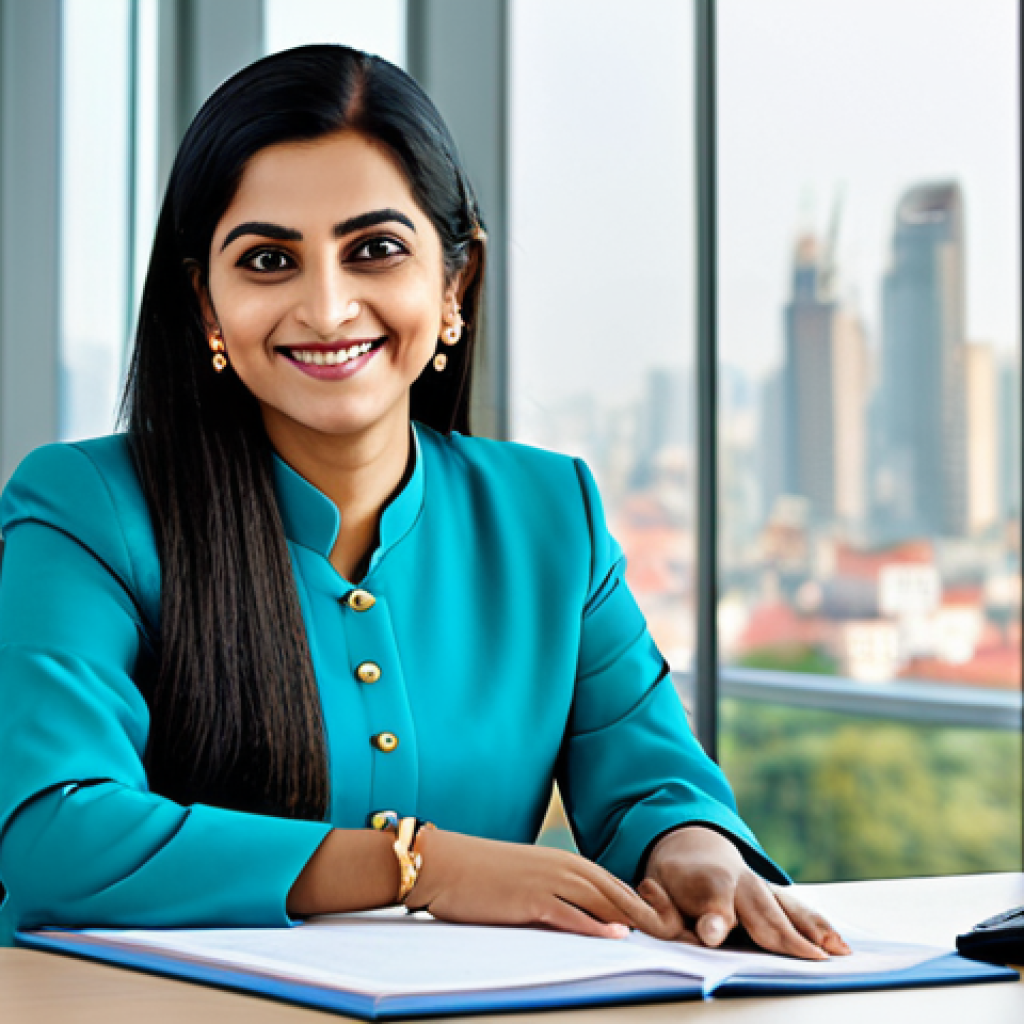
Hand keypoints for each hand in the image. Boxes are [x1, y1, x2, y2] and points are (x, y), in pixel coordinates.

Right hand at [407, 828, 681, 940]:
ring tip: (661, 938)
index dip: (642, 905)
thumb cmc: (480, 874)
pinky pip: (570, 915)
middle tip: (677, 935)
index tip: (666, 926)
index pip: (614, 885)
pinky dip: (596, 926)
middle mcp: (562, 867)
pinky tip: (616, 936)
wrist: (444, 864)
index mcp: (563, 862)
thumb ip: (555, 893)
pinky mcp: (531, 899)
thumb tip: (579, 917)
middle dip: (649, 914)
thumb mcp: (525, 880)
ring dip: (633, 920)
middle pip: (617, 892)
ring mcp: (548, 881)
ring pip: (602, 902)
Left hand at [638, 825, 851, 959]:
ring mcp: (761, 886)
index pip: (714, 901)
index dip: (714, 919)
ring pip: (788, 910)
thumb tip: (709, 936)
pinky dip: (817, 926)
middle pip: (764, 912)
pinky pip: (797, 910)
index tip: (712, 936)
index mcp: (709, 878)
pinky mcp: (773, 894)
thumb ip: (674, 912)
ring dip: (813, 931)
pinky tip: (838, 945)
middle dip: (786, 935)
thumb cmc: (674, 878)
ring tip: (837, 952)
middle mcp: (741, 880)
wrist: (689, 848)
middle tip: (814, 958)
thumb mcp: (661, 890)